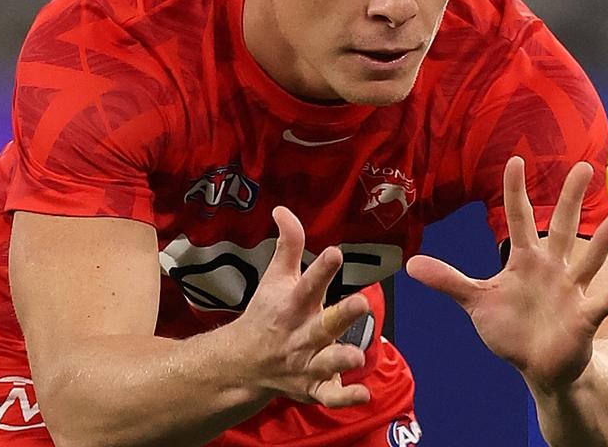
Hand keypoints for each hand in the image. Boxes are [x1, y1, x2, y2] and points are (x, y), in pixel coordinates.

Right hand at [230, 206, 371, 407]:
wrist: (243, 364)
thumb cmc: (267, 314)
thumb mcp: (275, 278)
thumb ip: (288, 245)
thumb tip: (283, 209)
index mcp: (293, 305)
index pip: (308, 283)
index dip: (322, 268)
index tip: (335, 252)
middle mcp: (301, 334)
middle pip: (323, 324)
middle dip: (342, 316)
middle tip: (361, 303)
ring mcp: (307, 363)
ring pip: (326, 363)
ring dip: (341, 359)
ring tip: (358, 357)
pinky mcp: (314, 388)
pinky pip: (330, 396)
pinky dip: (346, 398)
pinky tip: (364, 395)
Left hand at [406, 157, 607, 390]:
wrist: (538, 367)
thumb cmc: (511, 329)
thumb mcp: (476, 302)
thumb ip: (448, 281)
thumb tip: (411, 265)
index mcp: (525, 261)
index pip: (519, 218)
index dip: (516, 190)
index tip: (516, 160)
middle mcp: (552, 269)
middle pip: (562, 227)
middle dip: (570, 198)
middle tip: (584, 167)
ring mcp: (571, 291)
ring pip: (590, 258)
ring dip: (605, 237)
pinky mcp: (583, 318)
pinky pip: (602, 302)